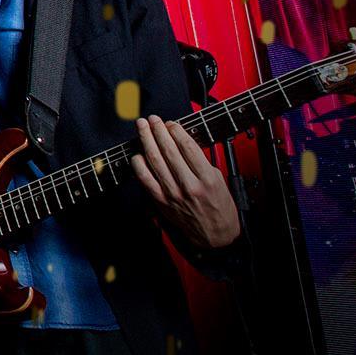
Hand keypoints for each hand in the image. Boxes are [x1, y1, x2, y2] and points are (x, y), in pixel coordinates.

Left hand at [131, 116, 240, 249]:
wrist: (214, 235)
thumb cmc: (219, 207)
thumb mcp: (219, 180)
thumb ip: (201, 162)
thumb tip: (182, 141)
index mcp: (207, 178)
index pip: (188, 147)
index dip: (176, 131)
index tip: (170, 123)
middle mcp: (189, 185)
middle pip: (168, 151)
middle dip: (158, 131)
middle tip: (152, 119)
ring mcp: (173, 193)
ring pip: (155, 161)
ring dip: (146, 140)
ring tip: (142, 127)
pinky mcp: (161, 201)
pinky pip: (145, 179)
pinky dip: (139, 164)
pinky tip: (137, 153)